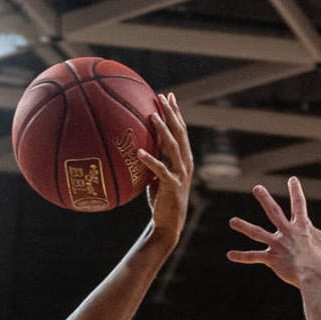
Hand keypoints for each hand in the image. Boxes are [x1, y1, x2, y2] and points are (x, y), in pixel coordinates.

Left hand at [137, 93, 192, 245]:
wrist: (168, 224)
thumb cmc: (160, 199)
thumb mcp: (156, 175)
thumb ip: (152, 160)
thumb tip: (135, 145)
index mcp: (183, 158)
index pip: (181, 130)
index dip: (175, 112)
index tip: (168, 96)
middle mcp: (185, 162)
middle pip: (180, 132)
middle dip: (171, 113)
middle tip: (162, 97)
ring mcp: (180, 173)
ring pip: (173, 147)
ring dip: (163, 130)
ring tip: (152, 116)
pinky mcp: (172, 186)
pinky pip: (160, 170)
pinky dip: (150, 160)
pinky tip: (139, 152)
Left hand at [226, 177, 320, 286]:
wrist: (315, 273)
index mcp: (302, 226)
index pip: (299, 204)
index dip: (296, 191)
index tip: (292, 179)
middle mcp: (287, 232)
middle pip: (273, 211)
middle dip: (264, 198)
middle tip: (256, 188)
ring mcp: (277, 244)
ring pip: (257, 232)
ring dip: (244, 226)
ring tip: (233, 221)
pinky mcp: (270, 258)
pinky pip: (253, 256)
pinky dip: (241, 256)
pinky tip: (229, 254)